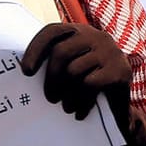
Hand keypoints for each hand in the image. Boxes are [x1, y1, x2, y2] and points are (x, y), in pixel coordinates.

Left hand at [21, 23, 145, 145]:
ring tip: (66, 108)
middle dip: (51, 78)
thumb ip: (56, 64)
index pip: (52, 32)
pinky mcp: (120, 70)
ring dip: (67, 94)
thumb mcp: (72, 71)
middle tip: (50, 98)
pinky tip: (80, 112)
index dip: (36, 50)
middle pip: (61, 52)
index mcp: (80, 32)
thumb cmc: (89, 89)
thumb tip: (25, 70)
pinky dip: (81, 101)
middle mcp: (96, 36)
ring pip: (74, 70)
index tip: (26, 72)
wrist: (121, 110)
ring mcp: (110, 51)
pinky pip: (90, 84)